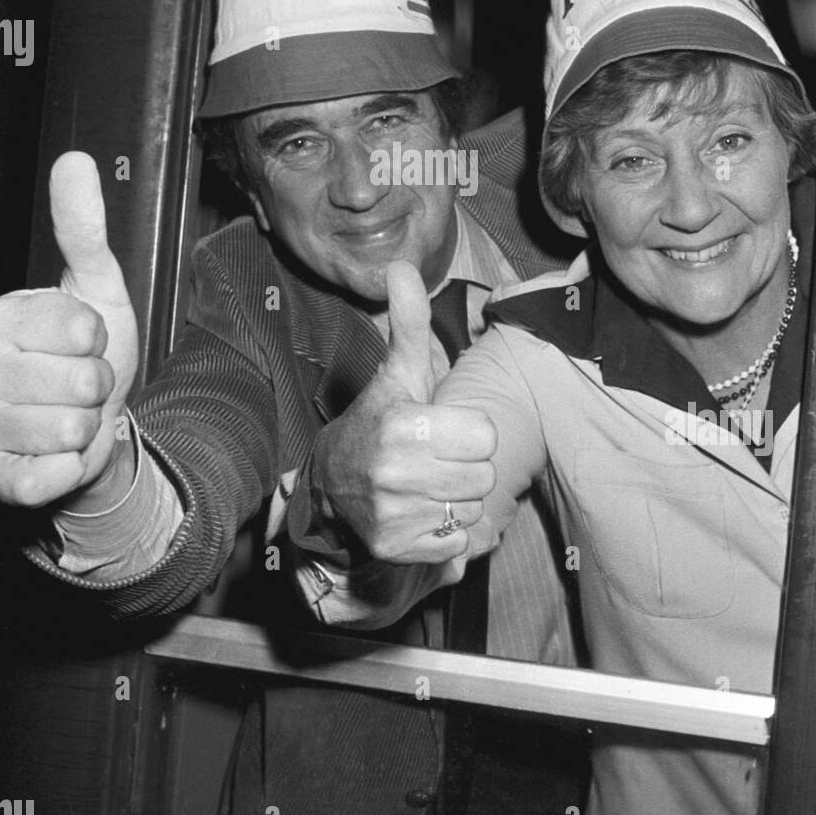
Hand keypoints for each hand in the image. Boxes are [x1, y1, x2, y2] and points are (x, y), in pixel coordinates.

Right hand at [0, 152, 138, 509]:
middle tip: (79, 385)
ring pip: (71, 428)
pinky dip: (67, 467)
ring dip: (86, 427)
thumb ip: (82, 228)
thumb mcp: (95, 288)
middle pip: (83, 382)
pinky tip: (53, 452)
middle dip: (98, 386)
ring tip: (69, 416)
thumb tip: (73, 162)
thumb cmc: (85, 357)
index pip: (83, 328)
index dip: (100, 340)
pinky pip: (48, 475)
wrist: (86, 426)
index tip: (85, 343)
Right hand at [314, 260, 495, 563]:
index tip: (445, 426)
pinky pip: (458, 543)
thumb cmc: (381, 419)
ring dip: (458, 499)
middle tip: (438, 457)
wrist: (330, 481)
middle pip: (484, 476)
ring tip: (429, 483)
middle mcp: (393, 473)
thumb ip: (409, 321)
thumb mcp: (398, 371)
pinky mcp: (394, 548)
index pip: (485, 435)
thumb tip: (400, 265)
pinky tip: (421, 511)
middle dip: (467, 466)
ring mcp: (392, 515)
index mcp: (401, 424)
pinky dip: (446, 531)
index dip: (471, 430)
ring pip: (473, 510)